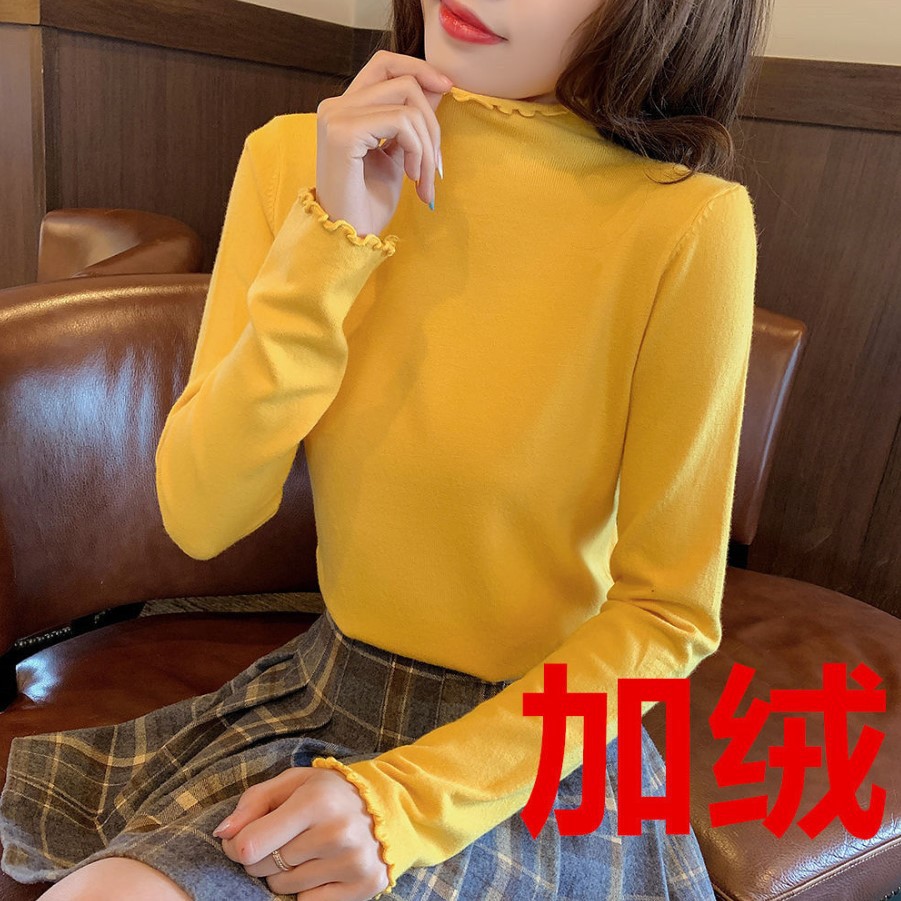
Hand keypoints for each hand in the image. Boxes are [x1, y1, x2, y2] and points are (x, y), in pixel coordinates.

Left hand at [214, 765, 390, 900]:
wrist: (390, 805)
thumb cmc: (332, 793)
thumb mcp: (294, 782)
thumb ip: (254, 802)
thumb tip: (222, 833)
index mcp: (315, 802)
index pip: (251, 845)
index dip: (238, 846)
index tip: (244, 839)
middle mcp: (335, 833)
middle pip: (264, 867)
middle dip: (263, 857)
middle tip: (283, 840)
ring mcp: (351, 863)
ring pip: (283, 888)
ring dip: (284, 874)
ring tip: (306, 851)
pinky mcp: (362, 887)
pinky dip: (306, 891)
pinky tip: (322, 868)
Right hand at [315, 49, 453, 237]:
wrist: (350, 238)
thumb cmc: (369, 203)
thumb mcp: (399, 154)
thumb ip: (411, 120)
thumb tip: (438, 85)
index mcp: (345, 108)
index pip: (385, 65)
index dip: (419, 69)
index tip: (448, 89)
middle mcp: (335, 106)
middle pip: (404, 81)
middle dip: (432, 123)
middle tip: (435, 166)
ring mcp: (335, 117)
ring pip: (407, 101)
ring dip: (428, 144)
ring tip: (424, 179)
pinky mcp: (342, 133)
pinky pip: (400, 122)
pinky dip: (417, 149)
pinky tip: (411, 177)